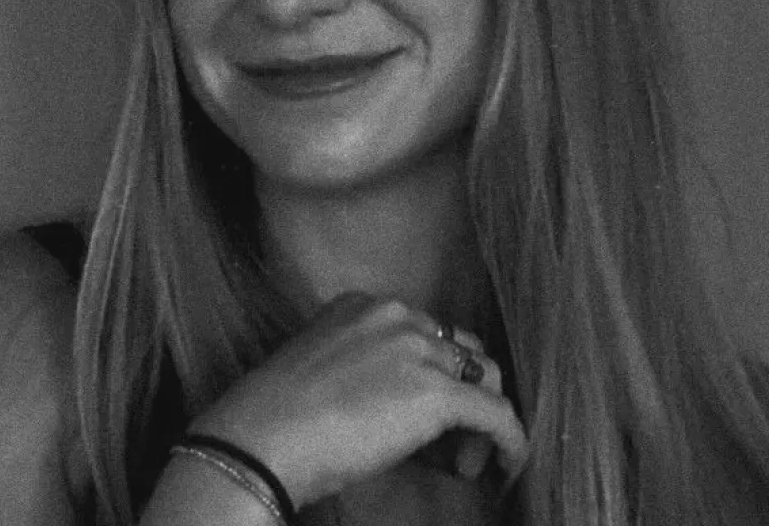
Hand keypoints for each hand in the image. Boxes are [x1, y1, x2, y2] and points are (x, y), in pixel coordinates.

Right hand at [184, 293, 527, 508]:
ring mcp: (417, 350)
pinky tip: (506, 464)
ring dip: (481, 420)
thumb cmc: (273, 417)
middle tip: (448, 442)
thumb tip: (394, 406)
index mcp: (363, 305)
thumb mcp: (320, 368)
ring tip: (461, 459)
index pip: (426, 333)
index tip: (423, 416)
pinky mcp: (437, 394)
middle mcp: (396, 315)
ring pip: (484, 380)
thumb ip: (363, 368)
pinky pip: (497, 415)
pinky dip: (509, 441)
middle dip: (462, 396)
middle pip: (460, 353)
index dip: (433, 376)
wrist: (259, 438)